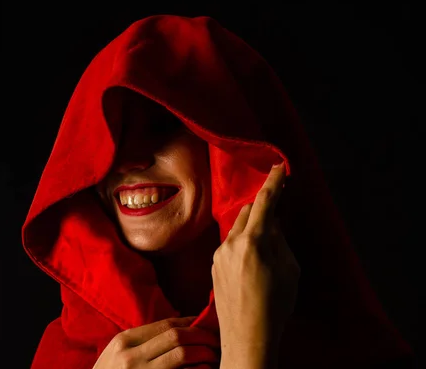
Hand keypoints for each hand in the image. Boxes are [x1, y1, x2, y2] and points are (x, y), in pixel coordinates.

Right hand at [93, 317, 219, 368]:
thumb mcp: (117, 354)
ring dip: (204, 353)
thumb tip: (178, 329)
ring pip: (182, 354)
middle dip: (202, 336)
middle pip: (177, 336)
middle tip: (218, 339)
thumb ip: (141, 342)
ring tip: (215, 356)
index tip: (206, 324)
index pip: (166, 324)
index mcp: (124, 341)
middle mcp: (132, 356)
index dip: (191, 323)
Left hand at [211, 163, 299, 368]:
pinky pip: (230, 244)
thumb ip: (279, 240)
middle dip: (263, 209)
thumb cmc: (275, 306)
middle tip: (278, 215)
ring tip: (267, 251)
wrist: (246, 336)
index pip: (265, 202)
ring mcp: (219, 254)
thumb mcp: (289, 270)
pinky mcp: (214, 265)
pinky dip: (243, 244)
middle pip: (248, 212)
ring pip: (238, 228)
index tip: (280, 167)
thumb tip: (270, 223)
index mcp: (253, 241)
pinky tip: (253, 264)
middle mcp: (231, 243)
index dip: (274, 183)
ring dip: (252, 229)